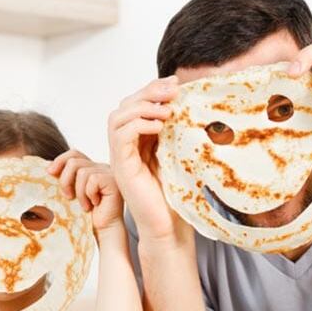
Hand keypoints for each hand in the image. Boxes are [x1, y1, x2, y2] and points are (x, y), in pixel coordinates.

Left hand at [48, 151, 123, 234]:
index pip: (74, 153)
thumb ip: (64, 179)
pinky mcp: (113, 181)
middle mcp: (101, 167)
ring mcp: (109, 172)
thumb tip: (49, 168)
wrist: (103, 230)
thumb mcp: (71, 194)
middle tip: (68, 197)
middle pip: (74, 161)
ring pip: (82, 172)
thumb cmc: (87, 215)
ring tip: (84, 205)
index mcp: (91, 167)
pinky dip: (89, 194)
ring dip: (79, 192)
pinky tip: (94, 204)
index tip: (49, 173)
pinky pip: (93, 179)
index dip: (60, 160)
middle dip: (65, 180)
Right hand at [107, 77, 190, 244]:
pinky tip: (160, 125)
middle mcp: (126, 147)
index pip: (137, 104)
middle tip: (173, 88)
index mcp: (139, 142)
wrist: (169, 227)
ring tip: (167, 108)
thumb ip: (179, 132)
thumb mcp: (181, 155)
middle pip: (125, 105)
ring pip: (118, 116)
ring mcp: (121, 157)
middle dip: (148, 91)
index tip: (177, 83)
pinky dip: (139, 123)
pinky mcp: (121, 167)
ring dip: (143, 105)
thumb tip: (193, 104)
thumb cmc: (178, 196)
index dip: (153, 89)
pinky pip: (121, 135)